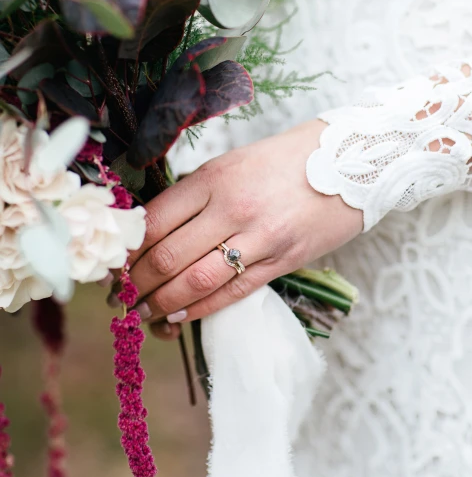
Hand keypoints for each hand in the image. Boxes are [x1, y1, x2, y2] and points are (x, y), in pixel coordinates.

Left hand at [121, 120, 362, 339]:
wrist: (352, 161)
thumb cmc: (286, 159)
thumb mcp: (234, 162)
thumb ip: (197, 193)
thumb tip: (153, 230)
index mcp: (215, 177)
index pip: (155, 220)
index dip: (128, 249)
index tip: (115, 265)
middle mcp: (233, 207)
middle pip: (169, 256)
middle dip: (137, 284)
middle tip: (121, 298)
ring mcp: (261, 237)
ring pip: (197, 281)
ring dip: (163, 304)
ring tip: (143, 314)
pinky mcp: (283, 261)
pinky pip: (233, 293)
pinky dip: (201, 309)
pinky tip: (180, 316)